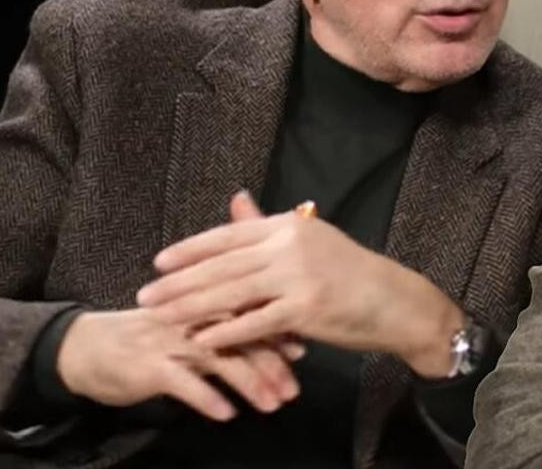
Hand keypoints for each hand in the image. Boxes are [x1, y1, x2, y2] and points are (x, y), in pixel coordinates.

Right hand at [57, 308, 304, 420]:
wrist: (89, 347)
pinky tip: (227, 414)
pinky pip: (184, 383)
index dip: (278, 330)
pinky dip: (207, 398)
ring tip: (271, 405)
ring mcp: (169, 338)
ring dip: (249, 383)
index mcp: (205, 300)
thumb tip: (286, 340)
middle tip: (293, 390)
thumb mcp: (194, 326)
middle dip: (271, 363)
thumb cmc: (152, 337)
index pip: (250, 309)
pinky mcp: (148, 364)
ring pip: (218, 358)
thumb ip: (236, 328)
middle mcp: (191, 314)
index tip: (303, 352)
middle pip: (241, 334)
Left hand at [136, 192, 464, 376]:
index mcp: (291, 224)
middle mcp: (291, 245)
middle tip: (145, 295)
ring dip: (191, 307)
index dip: (191, 249)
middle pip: (223, 264)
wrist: (396, 303)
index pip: (229, 235)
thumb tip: (236, 200)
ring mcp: (299, 276)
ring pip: (232, 292)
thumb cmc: (353, 274)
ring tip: (162, 317)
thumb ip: (268, 227)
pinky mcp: (307, 309)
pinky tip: (201, 341)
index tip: (159, 262)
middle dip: (180, 282)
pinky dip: (226, 332)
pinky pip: (256, 322)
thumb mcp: (311, 242)